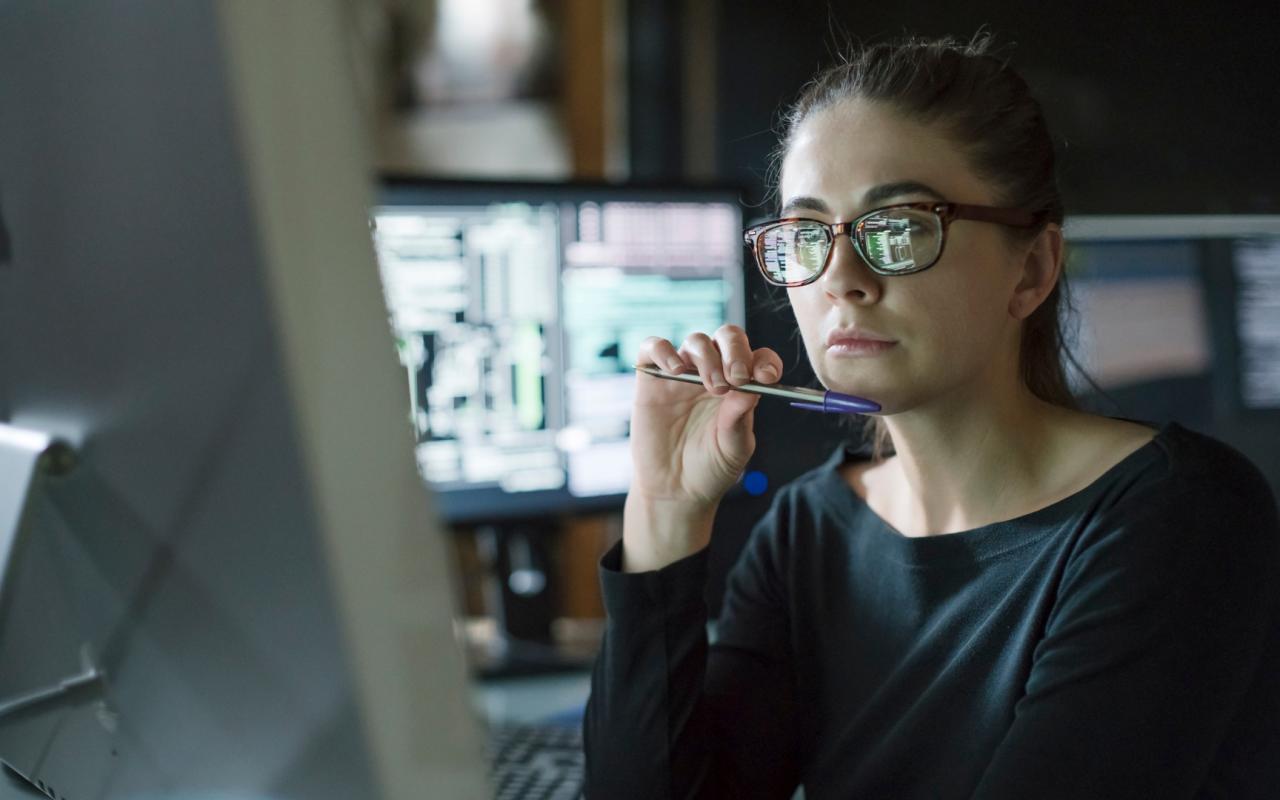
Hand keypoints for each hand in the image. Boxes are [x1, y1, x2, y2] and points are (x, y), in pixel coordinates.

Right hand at [630, 324, 783, 511]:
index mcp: (741, 386)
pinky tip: (675, 370)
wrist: (674, 490)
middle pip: (727, 338)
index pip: (758, 357)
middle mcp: (713, 373)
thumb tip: (752, 387)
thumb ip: (740, 419)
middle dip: (736, 351)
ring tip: (710, 387)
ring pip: (696, 341)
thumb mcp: (734, 448)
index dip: (764, 360)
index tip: (766, 377)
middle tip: (737, 378)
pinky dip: (664, 350)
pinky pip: (653, 347)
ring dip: (707, 357)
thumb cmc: (710, 468)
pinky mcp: (652, 379)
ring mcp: (682, 374)